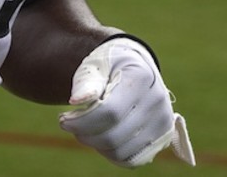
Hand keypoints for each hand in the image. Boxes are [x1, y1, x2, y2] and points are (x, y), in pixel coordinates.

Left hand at [59, 37, 194, 167]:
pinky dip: (111, 154)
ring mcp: (163, 121)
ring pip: (121, 152)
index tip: (63, 119)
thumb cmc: (110, 65)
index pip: (110, 112)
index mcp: (142, 77)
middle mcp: (157, 101)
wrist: (134, 67)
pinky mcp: (162, 137)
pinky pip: (132, 160)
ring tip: (86, 129)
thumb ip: (86, 82)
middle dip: (84, 134)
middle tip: (70, 124)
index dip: (82, 121)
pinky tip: (100, 137)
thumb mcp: (95, 65)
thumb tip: (76, 101)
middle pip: (114, 136)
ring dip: (96, 145)